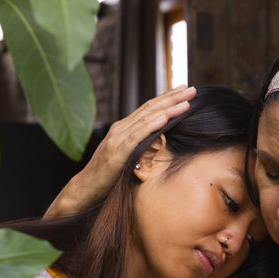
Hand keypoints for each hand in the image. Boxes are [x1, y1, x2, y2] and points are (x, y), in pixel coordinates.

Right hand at [45, 86, 195, 217]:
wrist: (86, 188)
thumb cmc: (110, 175)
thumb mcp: (130, 157)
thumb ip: (143, 146)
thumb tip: (163, 141)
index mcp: (125, 129)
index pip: (150, 109)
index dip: (167, 98)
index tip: (185, 90)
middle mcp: (121, 128)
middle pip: (150, 108)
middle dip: (172, 98)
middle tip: (192, 89)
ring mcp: (118, 138)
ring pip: (147, 118)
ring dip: (168, 108)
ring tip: (186, 101)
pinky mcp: (117, 151)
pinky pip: (137, 136)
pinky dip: (151, 125)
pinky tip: (165, 118)